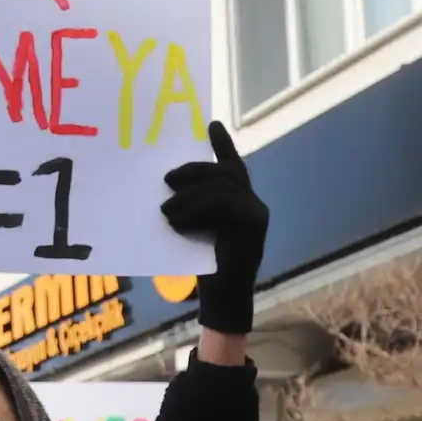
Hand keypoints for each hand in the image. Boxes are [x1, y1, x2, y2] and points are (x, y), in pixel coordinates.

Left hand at [162, 121, 267, 337]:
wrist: (221, 298)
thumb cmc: (203, 266)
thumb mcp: (192, 228)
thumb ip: (190, 206)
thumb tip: (164, 186)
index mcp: (238, 201)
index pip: (231, 165)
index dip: (223, 144)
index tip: (211, 122)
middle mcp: (252, 203)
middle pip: (223, 172)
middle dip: (193, 171)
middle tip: (166, 179)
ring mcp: (257, 212)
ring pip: (221, 186)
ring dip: (188, 197)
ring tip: (165, 212)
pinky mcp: (254, 224)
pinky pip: (223, 204)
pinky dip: (195, 210)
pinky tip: (177, 222)